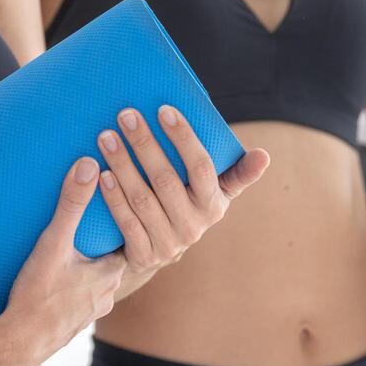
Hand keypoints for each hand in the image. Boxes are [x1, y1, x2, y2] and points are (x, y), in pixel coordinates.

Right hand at [0, 157, 125, 365]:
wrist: (18, 344)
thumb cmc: (38, 295)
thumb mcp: (53, 243)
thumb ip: (71, 204)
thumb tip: (87, 165)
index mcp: (110, 273)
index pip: (130, 239)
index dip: (125, 220)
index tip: (118, 202)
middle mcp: (107, 294)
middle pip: (113, 259)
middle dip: (104, 241)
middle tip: (93, 219)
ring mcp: (90, 311)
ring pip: (98, 280)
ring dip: (90, 264)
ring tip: (77, 245)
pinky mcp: (72, 322)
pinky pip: (81, 296)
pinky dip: (76, 284)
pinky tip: (61, 276)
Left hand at [97, 105, 268, 285]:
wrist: (157, 251)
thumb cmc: (187, 205)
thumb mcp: (214, 192)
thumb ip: (237, 173)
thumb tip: (264, 156)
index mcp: (214, 205)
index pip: (202, 167)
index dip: (184, 138)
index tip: (164, 109)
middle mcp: (194, 226)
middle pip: (166, 180)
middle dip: (145, 144)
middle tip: (125, 115)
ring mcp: (168, 244)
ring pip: (142, 200)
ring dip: (123, 166)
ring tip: (106, 137)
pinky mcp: (144, 256)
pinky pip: (126, 224)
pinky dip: (113, 198)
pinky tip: (101, 174)